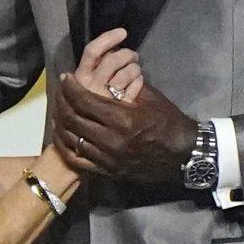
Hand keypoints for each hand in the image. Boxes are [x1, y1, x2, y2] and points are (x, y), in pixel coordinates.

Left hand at [53, 76, 196, 182]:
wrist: (183, 155)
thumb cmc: (168, 121)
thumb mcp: (149, 98)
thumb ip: (125, 86)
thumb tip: (106, 72)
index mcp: (122, 119)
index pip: (84, 100)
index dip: (71, 88)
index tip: (66, 78)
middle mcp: (111, 140)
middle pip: (73, 119)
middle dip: (62, 102)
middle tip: (61, 92)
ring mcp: (108, 159)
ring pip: (72, 140)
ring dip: (62, 123)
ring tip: (59, 110)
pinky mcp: (108, 171)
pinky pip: (78, 161)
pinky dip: (67, 147)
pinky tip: (64, 136)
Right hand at [73, 28, 143, 102]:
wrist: (90, 133)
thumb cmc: (89, 102)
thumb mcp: (87, 82)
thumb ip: (97, 66)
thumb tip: (114, 47)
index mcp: (81, 77)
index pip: (93, 51)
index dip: (108, 38)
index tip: (122, 32)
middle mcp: (91, 86)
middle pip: (112, 60)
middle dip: (127, 53)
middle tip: (133, 56)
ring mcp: (105, 98)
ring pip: (126, 73)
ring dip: (134, 67)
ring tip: (135, 69)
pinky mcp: (119, 109)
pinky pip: (135, 87)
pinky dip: (139, 81)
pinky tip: (137, 82)